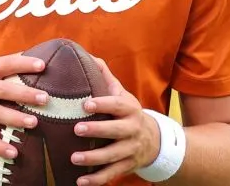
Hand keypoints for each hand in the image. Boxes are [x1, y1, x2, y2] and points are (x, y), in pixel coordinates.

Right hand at [0, 53, 48, 158]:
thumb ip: (1, 67)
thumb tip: (30, 56)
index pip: (6, 64)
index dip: (24, 64)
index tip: (42, 66)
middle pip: (4, 90)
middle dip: (25, 94)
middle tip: (44, 98)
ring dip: (16, 119)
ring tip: (34, 123)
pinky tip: (13, 152)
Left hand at [70, 58, 160, 185]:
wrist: (155, 141)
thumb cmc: (128, 113)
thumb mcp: (122, 95)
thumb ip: (105, 78)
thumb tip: (87, 56)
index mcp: (129, 109)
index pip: (117, 105)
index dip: (102, 103)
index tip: (85, 103)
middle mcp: (132, 130)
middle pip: (116, 131)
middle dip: (97, 130)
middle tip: (77, 129)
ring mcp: (131, 150)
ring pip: (113, 156)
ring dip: (94, 159)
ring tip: (74, 158)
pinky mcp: (127, 166)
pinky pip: (112, 175)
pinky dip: (96, 180)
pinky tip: (80, 182)